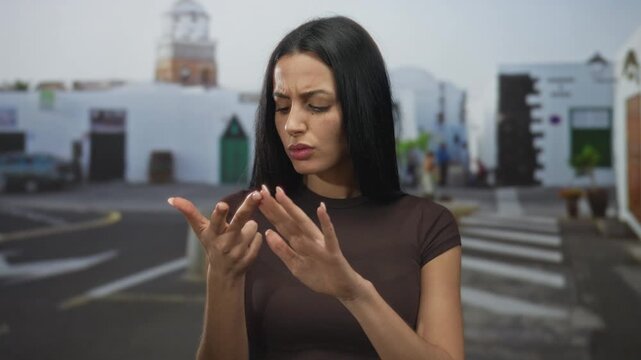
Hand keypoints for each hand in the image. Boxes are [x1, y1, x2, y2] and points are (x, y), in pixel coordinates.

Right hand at [168, 191, 262, 279]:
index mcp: (212, 233)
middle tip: (257, 194)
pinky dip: (256, 238)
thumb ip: (189, 212)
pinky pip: (259, 237)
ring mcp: (238, 251)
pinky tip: (247, 245)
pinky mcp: (250, 258)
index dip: (219, 213)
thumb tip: (171, 198)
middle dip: (248, 206)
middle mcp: (225, 242)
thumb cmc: (212, 243)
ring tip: (239, 236)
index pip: (215, 221)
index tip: (222, 205)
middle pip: (239, 220)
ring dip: (249, 228)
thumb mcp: (201, 230)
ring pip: (253, 226)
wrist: (224, 273)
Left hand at [258, 185, 367, 300]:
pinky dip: (326, 223)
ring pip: (303, 224)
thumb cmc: (319, 274)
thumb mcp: (295, 264)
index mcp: (300, 240)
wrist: (342, 287)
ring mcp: (320, 243)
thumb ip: (283, 250)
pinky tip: (321, 209)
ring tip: (281, 195)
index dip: (269, 211)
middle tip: (262, 189)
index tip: (257, 197)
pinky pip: (329, 236)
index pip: (281, 223)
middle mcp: (308, 237)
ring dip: (292, 209)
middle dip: (275, 205)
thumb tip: (268, 232)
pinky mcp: (332, 251)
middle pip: (288, 220)